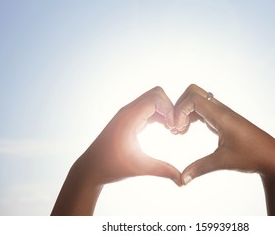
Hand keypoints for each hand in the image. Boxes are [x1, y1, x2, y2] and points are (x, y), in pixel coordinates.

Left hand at [51, 87, 180, 214]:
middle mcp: (129, 111)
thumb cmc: (111, 167)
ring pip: (154, 100)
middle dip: (171, 107)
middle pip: (157, 94)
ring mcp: (129, 114)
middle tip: (176, 128)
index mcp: (129, 117)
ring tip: (173, 130)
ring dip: (166, 111)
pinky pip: (150, 109)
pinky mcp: (131, 119)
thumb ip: (162, 170)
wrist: (91, 169)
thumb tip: (183, 180)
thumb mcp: (139, 168)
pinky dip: (161, 116)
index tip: (175, 129)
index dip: (170, 110)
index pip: (156, 98)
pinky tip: (167, 130)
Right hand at [175, 84, 274, 214]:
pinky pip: (202, 109)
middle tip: (175, 128)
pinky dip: (191, 116)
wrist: (272, 156)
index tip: (177, 130)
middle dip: (179, 106)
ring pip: (197, 99)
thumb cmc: (252, 156)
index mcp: (221, 116)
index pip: (193, 99)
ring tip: (179, 131)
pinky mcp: (222, 119)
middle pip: (193, 92)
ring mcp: (222, 113)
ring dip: (184, 111)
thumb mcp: (223, 162)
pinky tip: (187, 130)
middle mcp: (221, 110)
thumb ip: (200, 168)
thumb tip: (182, 179)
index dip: (179, 111)